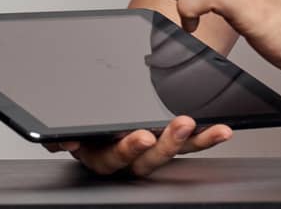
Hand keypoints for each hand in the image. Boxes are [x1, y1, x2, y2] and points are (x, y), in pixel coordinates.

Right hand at [42, 115, 231, 176]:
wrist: (90, 122)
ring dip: (191, 141)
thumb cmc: (81, 125)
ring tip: (208, 128)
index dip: (128, 149)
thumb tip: (62, 141)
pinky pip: (189, 145)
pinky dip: (205, 139)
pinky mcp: (167, 146)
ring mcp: (149, 153)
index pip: (113, 157)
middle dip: (166, 143)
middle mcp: (127, 159)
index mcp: (100, 153)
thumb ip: (59, 137)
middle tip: (181, 124)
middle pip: (148, 159)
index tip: (142, 136)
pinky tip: (221, 131)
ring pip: (170, 153)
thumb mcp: (66, 129)